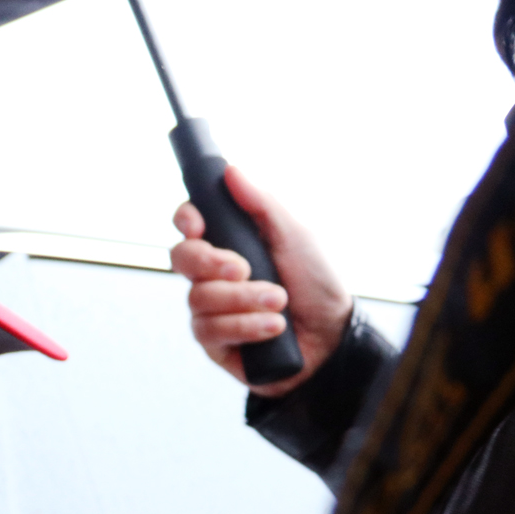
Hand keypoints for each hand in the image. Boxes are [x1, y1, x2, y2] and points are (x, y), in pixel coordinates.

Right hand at [170, 166, 352, 397]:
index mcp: (229, 243)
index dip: (186, 220)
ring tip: (279, 302)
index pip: (189, 224)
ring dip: (242, 300)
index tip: (198, 225)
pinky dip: (244, 326)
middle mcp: (212, 275)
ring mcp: (210, 309)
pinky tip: (272, 327)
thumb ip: (262, 205)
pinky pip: (209, 331)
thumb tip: (231, 171)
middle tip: (243, 269)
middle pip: (180, 258)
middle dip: (209, 262)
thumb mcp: (296, 236)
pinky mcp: (214, 343)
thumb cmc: (316, 283)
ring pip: (198, 298)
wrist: (334, 335)